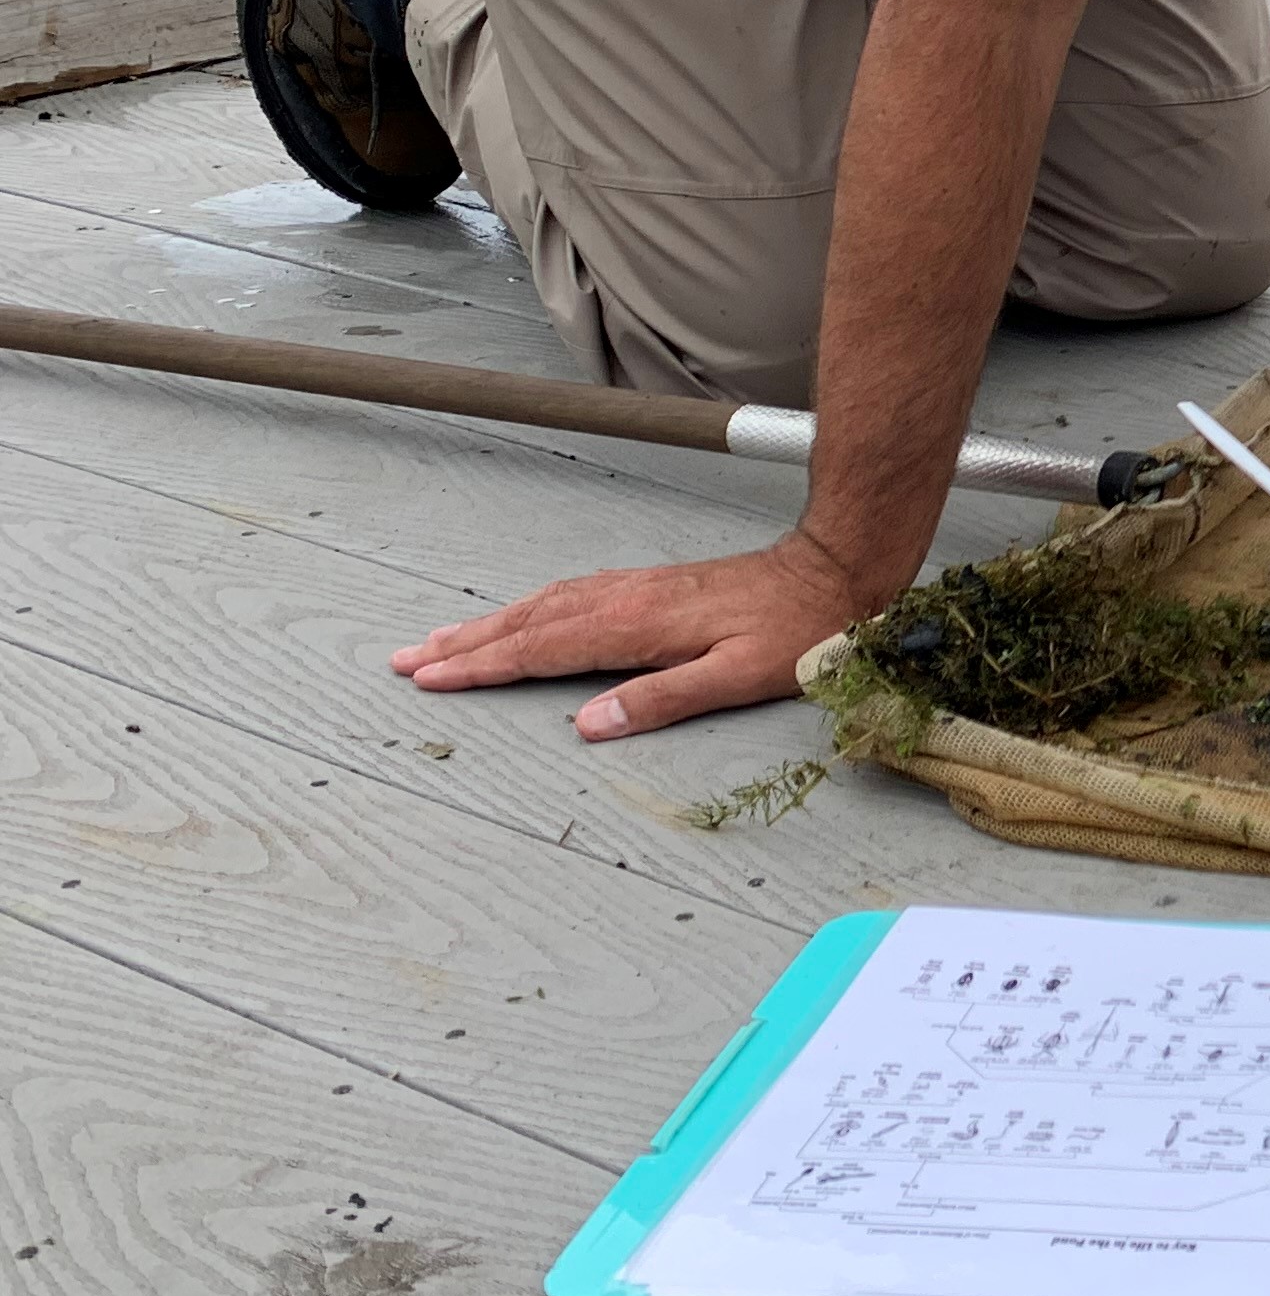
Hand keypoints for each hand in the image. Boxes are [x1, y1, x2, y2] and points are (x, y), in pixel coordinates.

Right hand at [391, 528, 879, 741]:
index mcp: (638, 626)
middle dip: (465, 643)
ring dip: (490, 623)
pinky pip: (571, 595)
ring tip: (442, 639)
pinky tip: (520, 616)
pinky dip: (531, 608)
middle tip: (407, 659)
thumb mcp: (738, 677)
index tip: (431, 677)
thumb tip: (590, 724)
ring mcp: (638, 588)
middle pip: (529, 622)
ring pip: (545, 605)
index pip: (542, 649)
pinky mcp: (652, 586)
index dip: (483, 666)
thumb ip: (663, 700)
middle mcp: (628, 600)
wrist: (836, 571)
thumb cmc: (797, 629)